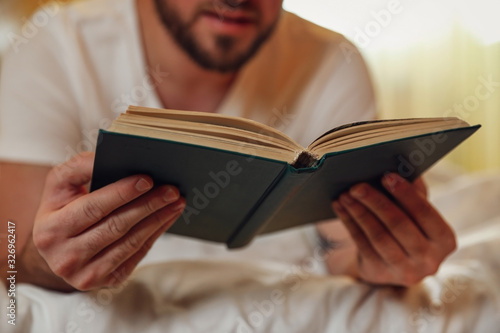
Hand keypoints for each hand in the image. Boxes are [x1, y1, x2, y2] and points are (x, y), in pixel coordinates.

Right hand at [32, 152, 184, 290]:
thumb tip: (108, 155)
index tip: (147, 179)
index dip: (121, 193)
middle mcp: (64, 257)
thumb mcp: (59, 186)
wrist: (56, 248)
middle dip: (148, 205)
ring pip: (130, 243)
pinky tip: (167, 218)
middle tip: (171, 190)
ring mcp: (85, 274)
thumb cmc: (62, 207)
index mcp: (50, 229)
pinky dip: (155, 234)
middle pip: (116, 226)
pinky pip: (136, 255)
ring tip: (176, 202)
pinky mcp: (105, 281)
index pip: (92, 208)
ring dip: (158, 220)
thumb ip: (79, 167)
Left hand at [331, 173, 455, 286]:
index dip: (406, 195)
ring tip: (345, 194)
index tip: (387, 176)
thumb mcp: (417, 214)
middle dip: (376, 202)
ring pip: (377, 236)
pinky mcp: (379, 274)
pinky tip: (340, 207)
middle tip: (357, 185)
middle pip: (399, 225)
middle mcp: (429, 260)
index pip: (425, 214)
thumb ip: (414, 193)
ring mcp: (404, 271)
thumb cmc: (408, 229)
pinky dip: (349, 223)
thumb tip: (400, 166)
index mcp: (445, 240)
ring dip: (358, 212)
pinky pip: (361, 244)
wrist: (392, 265)